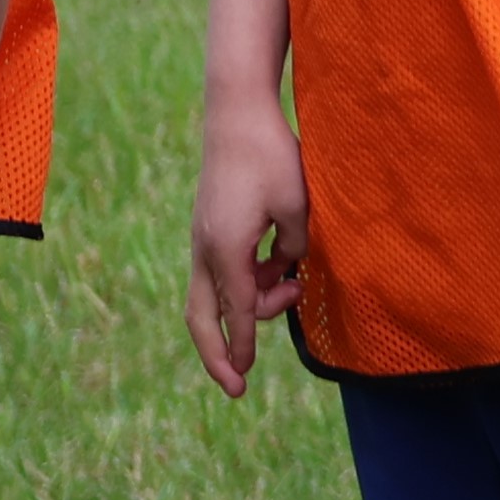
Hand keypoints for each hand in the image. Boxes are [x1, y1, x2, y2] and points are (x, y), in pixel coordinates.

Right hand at [187, 99, 308, 398]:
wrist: (236, 113)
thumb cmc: (270, 156)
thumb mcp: (297, 207)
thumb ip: (294, 249)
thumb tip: (288, 267)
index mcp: (226, 249)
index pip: (237, 311)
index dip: (244, 346)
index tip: (246, 377)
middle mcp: (205, 248)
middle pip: (201, 317)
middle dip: (217, 354)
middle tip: (237, 386)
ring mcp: (202, 238)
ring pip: (211, 296)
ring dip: (248, 307)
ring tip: (294, 286)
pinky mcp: (209, 227)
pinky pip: (221, 272)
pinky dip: (245, 284)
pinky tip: (279, 268)